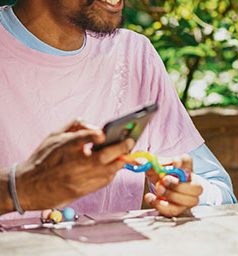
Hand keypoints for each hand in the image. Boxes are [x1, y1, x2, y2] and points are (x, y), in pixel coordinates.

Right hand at [15, 120, 133, 210]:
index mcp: (63, 147)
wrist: (27, 187)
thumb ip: (77, 125)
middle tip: (130, 141)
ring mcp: (77, 180)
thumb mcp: (55, 135)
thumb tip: (97, 127)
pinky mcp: (80, 191)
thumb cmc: (43, 158)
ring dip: (119, 161)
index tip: (103, 133)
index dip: (93, 136)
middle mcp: (71, 165)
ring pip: (107, 171)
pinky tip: (114, 165)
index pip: (80, 139)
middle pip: (101, 157)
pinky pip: (103, 182)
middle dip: (120, 148)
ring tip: (126, 152)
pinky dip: (111, 172)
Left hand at [144, 154, 202, 216]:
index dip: (182, 162)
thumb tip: (138, 161)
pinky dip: (161, 205)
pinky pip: (174, 210)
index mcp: (185, 167)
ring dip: (171, 195)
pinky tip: (152, 198)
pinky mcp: (181, 209)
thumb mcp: (156, 167)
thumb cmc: (162, 175)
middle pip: (196, 186)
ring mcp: (189, 198)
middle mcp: (192, 183)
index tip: (175, 163)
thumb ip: (149, 164)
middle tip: (164, 180)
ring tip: (158, 189)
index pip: (188, 161)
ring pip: (188, 201)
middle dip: (178, 185)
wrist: (161, 188)